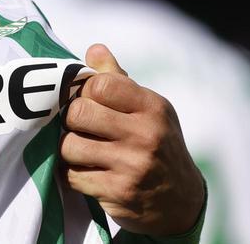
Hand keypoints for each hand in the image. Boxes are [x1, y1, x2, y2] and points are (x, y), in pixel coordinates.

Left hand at [61, 44, 204, 235]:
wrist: (180, 201)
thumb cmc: (156, 144)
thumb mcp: (147, 109)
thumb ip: (118, 79)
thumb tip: (94, 49)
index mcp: (152, 107)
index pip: (100, 84)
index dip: (85, 92)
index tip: (89, 102)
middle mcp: (145, 134)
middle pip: (79, 113)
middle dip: (72, 121)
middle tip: (80, 128)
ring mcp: (132, 165)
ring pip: (69, 145)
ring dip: (68, 149)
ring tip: (81, 150)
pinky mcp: (118, 192)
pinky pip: (72, 175)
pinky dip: (71, 174)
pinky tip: (84, 171)